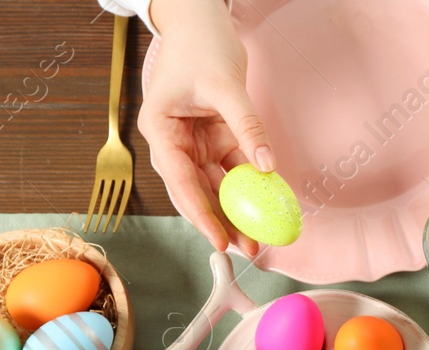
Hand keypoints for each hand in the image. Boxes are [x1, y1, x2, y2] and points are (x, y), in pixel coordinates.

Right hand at [140, 0, 274, 253]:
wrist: (202, 23)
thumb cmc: (202, 47)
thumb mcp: (225, 86)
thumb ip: (248, 127)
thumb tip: (268, 168)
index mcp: (161, 129)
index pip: (181, 181)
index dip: (201, 214)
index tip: (221, 240)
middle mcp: (174, 141)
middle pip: (197, 191)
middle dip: (221, 222)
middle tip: (248, 249)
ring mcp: (194, 143)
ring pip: (215, 186)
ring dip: (237, 211)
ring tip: (259, 238)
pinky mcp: (215, 139)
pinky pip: (232, 170)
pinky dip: (249, 188)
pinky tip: (265, 207)